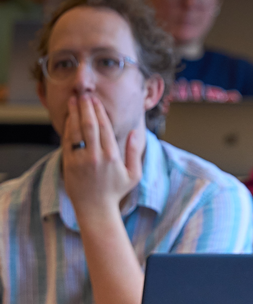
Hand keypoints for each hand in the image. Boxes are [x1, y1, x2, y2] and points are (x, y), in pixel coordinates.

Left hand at [62, 96, 141, 221]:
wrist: (96, 209)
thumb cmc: (115, 192)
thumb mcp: (133, 175)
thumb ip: (134, 153)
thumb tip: (135, 132)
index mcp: (113, 157)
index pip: (105, 128)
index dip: (99, 111)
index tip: (96, 100)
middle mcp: (96, 156)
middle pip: (89, 124)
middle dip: (86, 107)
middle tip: (84, 94)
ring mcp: (81, 159)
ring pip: (76, 130)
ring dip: (74, 113)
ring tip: (74, 100)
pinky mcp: (69, 163)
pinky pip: (67, 140)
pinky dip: (67, 127)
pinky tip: (69, 117)